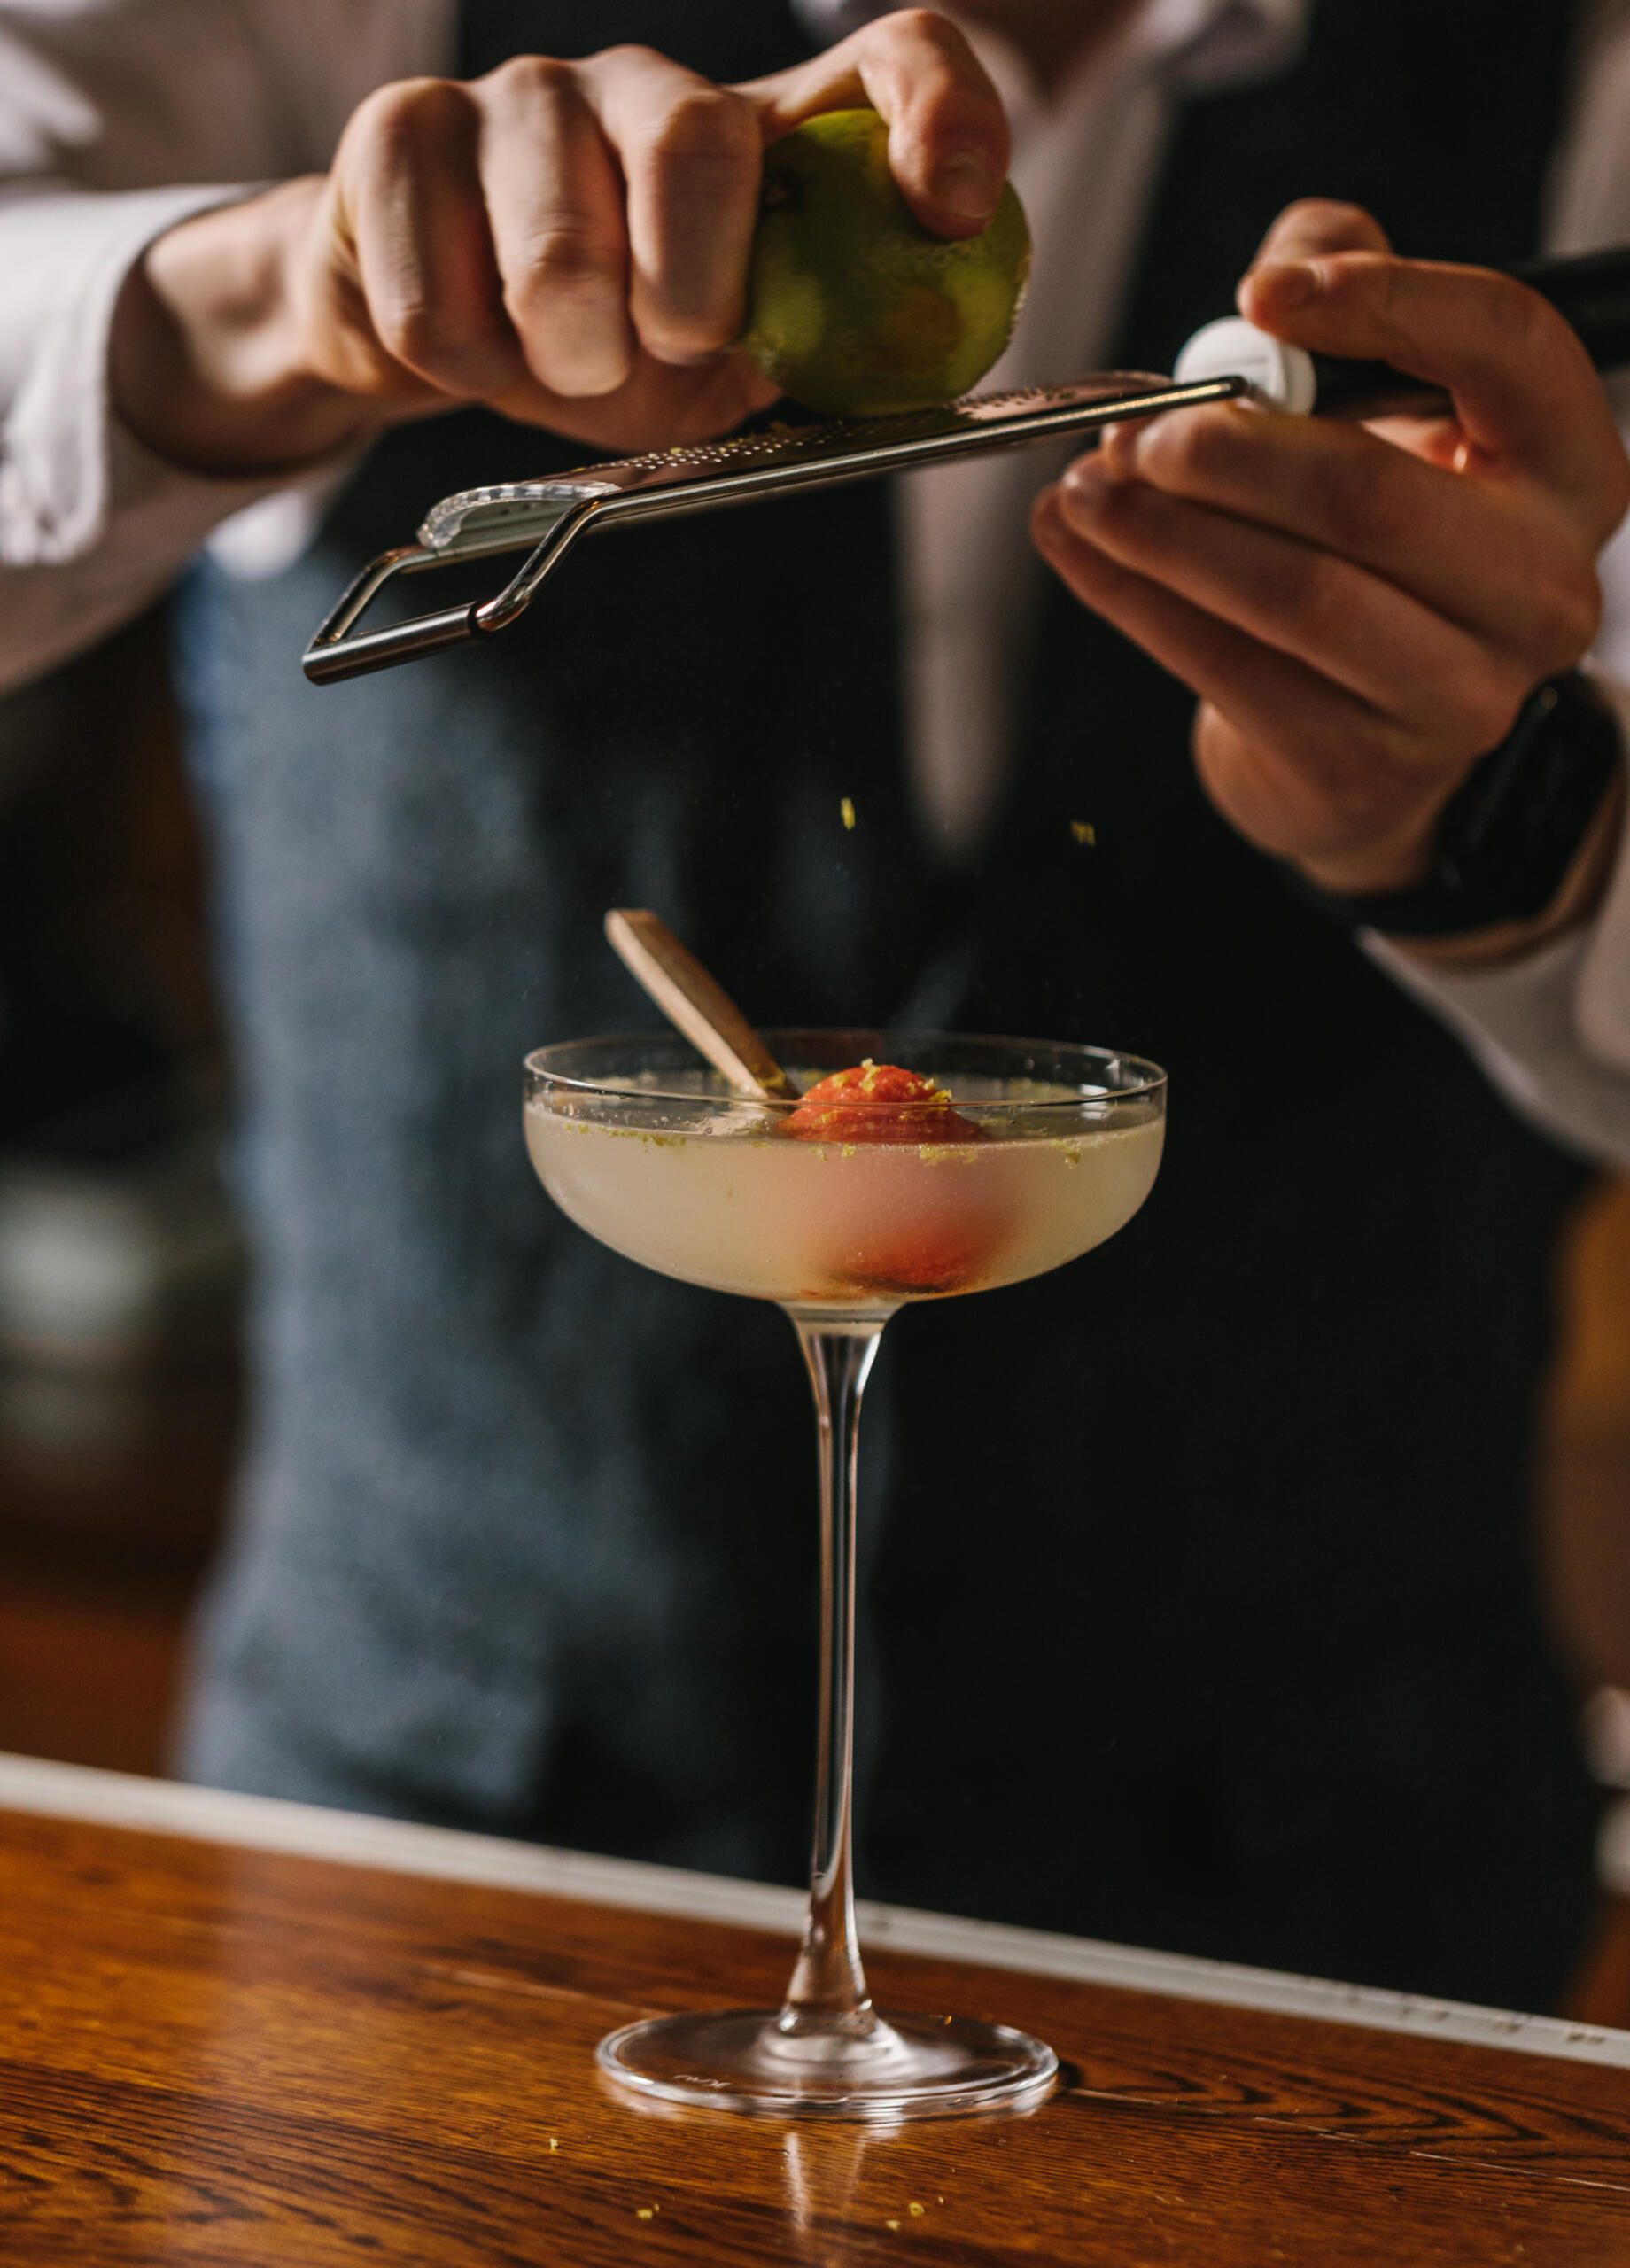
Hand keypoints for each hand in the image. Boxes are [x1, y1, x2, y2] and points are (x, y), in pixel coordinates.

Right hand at [111, 10, 1007, 473]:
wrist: (449, 335)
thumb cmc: (622, 345)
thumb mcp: (742, 364)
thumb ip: (818, 345)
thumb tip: (895, 358)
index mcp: (766, 134)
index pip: (894, 54)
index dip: (939, 113)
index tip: (949, 209)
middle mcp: (653, 85)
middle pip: (694, 137)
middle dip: (687, 285)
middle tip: (667, 350)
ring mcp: (523, 94)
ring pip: (551, 236)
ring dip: (566, 350)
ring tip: (569, 367)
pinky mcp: (405, 132)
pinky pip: (440, 296)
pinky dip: (470, 366)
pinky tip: (482, 351)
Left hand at [1031, 201, 1629, 915]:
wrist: (1361, 738)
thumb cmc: (1371, 547)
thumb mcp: (1385, 414)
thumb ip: (1350, 296)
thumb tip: (1293, 250)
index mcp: (1568, 466)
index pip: (1505, 347)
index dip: (1384, 303)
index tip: (1263, 292)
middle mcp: (1540, 587)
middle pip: (1370, 496)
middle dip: (1229, 453)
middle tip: (1136, 430)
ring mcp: (1460, 694)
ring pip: (1295, 597)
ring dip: (1165, 535)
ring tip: (1087, 487)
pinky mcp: (1363, 766)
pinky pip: (1231, 673)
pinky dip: (1137, 604)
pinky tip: (1079, 550)